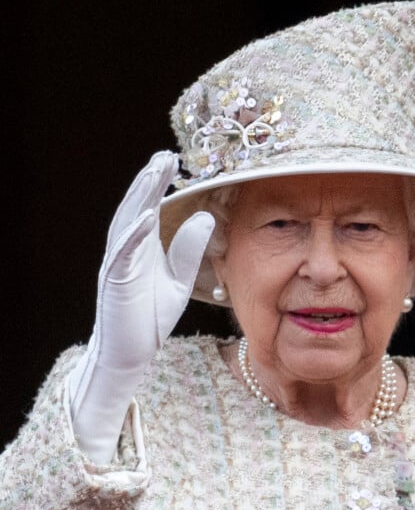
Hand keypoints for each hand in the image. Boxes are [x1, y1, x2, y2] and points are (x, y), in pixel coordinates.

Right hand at [68, 151, 214, 462]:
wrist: (131, 354)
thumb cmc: (151, 317)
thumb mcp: (179, 280)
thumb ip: (189, 250)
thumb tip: (205, 216)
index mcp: (142, 248)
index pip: (150, 208)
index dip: (159, 184)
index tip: (173, 161)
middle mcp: (127, 251)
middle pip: (137, 208)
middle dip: (149, 181)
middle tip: (165, 156)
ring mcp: (118, 265)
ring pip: (126, 224)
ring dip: (139, 198)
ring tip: (154, 172)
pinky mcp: (115, 283)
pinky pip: (122, 256)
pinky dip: (132, 235)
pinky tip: (145, 216)